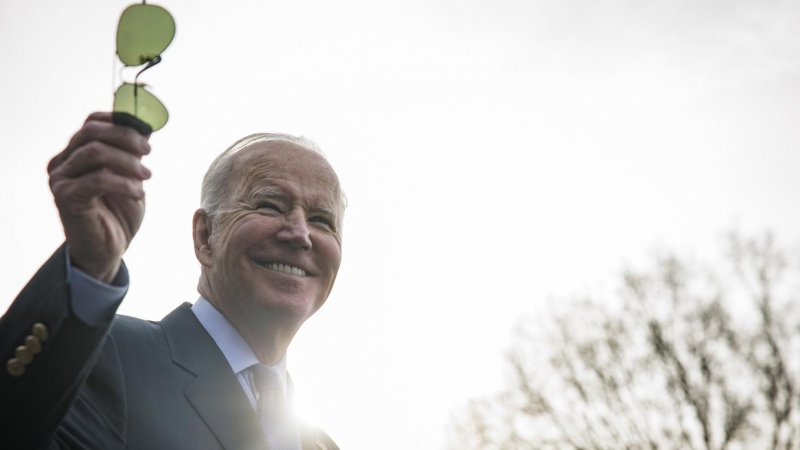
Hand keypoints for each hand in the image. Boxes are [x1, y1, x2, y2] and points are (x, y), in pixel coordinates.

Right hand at [48, 112, 151, 282]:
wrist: (108, 250)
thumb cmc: (118, 213)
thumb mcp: (131, 177)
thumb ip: (132, 152)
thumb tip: (146, 125)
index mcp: (74, 154)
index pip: (91, 123)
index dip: (118, 121)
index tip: (145, 133)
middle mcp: (61, 163)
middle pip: (92, 132)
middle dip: (126, 138)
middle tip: (149, 152)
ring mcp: (59, 179)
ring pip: (95, 153)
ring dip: (127, 162)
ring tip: (147, 176)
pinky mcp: (65, 197)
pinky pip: (97, 179)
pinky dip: (124, 182)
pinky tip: (140, 192)